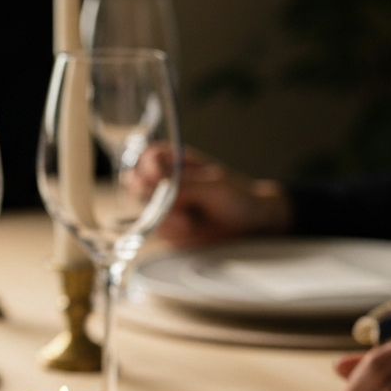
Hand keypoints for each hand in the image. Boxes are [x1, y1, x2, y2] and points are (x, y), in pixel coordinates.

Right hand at [138, 144, 291, 246]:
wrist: (251, 225)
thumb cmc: (238, 196)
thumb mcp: (212, 185)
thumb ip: (181, 184)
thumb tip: (152, 180)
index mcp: (179, 163)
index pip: (149, 157)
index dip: (147, 166)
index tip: (155, 177)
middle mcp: (168, 184)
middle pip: (138, 185)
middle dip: (152, 198)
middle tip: (171, 204)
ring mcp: (167, 207)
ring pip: (147, 211)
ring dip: (167, 219)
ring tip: (191, 222)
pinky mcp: (170, 228)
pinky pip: (159, 231)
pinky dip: (174, 233)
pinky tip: (192, 230)